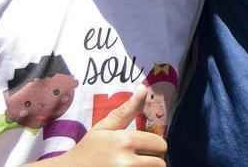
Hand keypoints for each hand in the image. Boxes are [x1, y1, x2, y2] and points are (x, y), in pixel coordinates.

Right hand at [42, 87, 166, 166]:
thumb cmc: (87, 149)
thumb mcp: (104, 127)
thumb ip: (127, 110)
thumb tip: (144, 87)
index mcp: (125, 141)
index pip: (160, 144)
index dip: (155, 146)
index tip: (146, 148)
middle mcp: (127, 161)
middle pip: (160, 162)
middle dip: (153, 160)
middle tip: (141, 159)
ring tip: (135, 165)